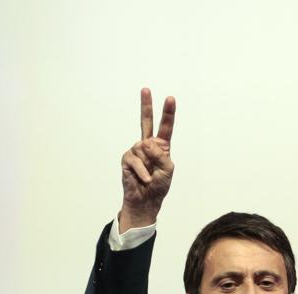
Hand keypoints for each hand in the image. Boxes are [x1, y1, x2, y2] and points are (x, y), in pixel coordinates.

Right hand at [119, 87, 175, 229]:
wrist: (145, 200)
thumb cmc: (159, 185)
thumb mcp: (167, 170)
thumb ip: (161, 155)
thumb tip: (145, 142)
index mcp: (162, 146)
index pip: (165, 127)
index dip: (168, 113)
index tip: (170, 98)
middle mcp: (148, 145)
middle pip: (146, 122)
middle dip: (146, 105)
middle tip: (145, 89)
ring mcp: (136, 151)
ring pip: (143, 148)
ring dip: (149, 165)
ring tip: (150, 176)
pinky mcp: (127, 159)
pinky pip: (135, 159)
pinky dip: (142, 170)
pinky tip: (144, 179)